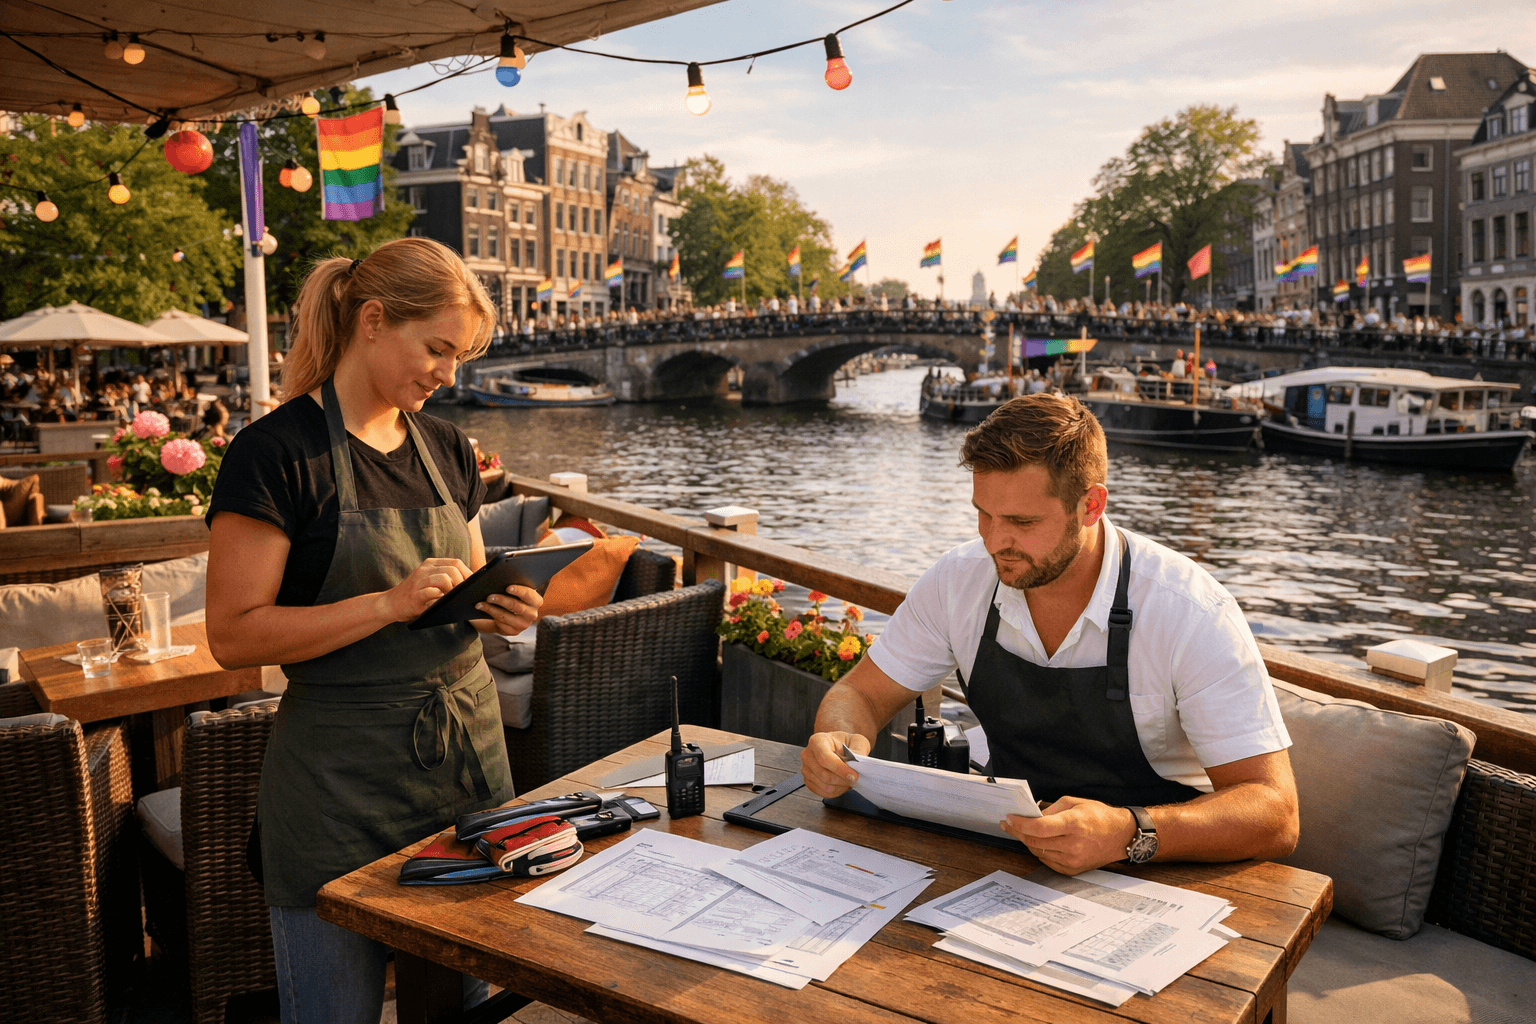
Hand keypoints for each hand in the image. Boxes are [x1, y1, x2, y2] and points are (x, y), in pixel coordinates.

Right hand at [384, 557, 471, 621]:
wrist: (390, 603)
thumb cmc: (415, 595)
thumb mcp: (429, 581)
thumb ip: (444, 579)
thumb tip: (469, 585)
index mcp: (430, 564)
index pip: (456, 563)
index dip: (468, 573)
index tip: (474, 585)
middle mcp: (425, 569)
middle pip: (453, 569)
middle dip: (463, 582)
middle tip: (464, 594)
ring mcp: (419, 581)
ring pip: (444, 578)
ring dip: (453, 589)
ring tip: (454, 598)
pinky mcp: (415, 595)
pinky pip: (432, 592)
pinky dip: (440, 597)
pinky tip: (442, 603)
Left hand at [471, 584, 542, 634]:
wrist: (508, 613)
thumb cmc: (510, 595)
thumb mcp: (514, 588)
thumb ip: (513, 581)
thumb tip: (503, 570)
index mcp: (536, 600)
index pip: (530, 595)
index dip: (519, 590)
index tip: (508, 586)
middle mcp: (532, 614)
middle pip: (516, 606)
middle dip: (501, 600)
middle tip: (488, 595)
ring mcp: (523, 624)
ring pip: (505, 616)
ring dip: (491, 608)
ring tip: (479, 602)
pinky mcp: (513, 632)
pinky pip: (500, 624)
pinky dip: (489, 615)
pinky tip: (480, 609)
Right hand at [801, 731, 868, 797]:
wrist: (838, 747)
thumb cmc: (846, 743)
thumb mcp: (856, 741)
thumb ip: (858, 750)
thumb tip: (857, 764)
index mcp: (817, 740)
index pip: (825, 758)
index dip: (840, 769)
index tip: (854, 776)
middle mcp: (808, 754)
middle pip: (824, 774)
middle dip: (842, 780)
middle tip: (855, 780)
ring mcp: (806, 768)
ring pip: (824, 785)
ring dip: (840, 787)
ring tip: (849, 781)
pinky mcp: (808, 780)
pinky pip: (822, 792)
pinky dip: (836, 792)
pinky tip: (842, 785)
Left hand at [1002, 796, 1138, 875]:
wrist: (1121, 836)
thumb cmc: (1099, 816)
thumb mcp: (1075, 803)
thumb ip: (1051, 810)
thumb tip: (1031, 817)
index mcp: (1074, 824)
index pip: (1039, 828)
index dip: (1020, 824)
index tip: (1009, 818)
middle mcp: (1073, 844)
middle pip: (1034, 841)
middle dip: (1018, 832)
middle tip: (1008, 824)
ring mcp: (1073, 860)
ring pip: (1038, 852)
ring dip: (1027, 841)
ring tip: (1021, 831)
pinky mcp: (1073, 869)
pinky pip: (1047, 861)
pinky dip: (1039, 851)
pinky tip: (1038, 842)